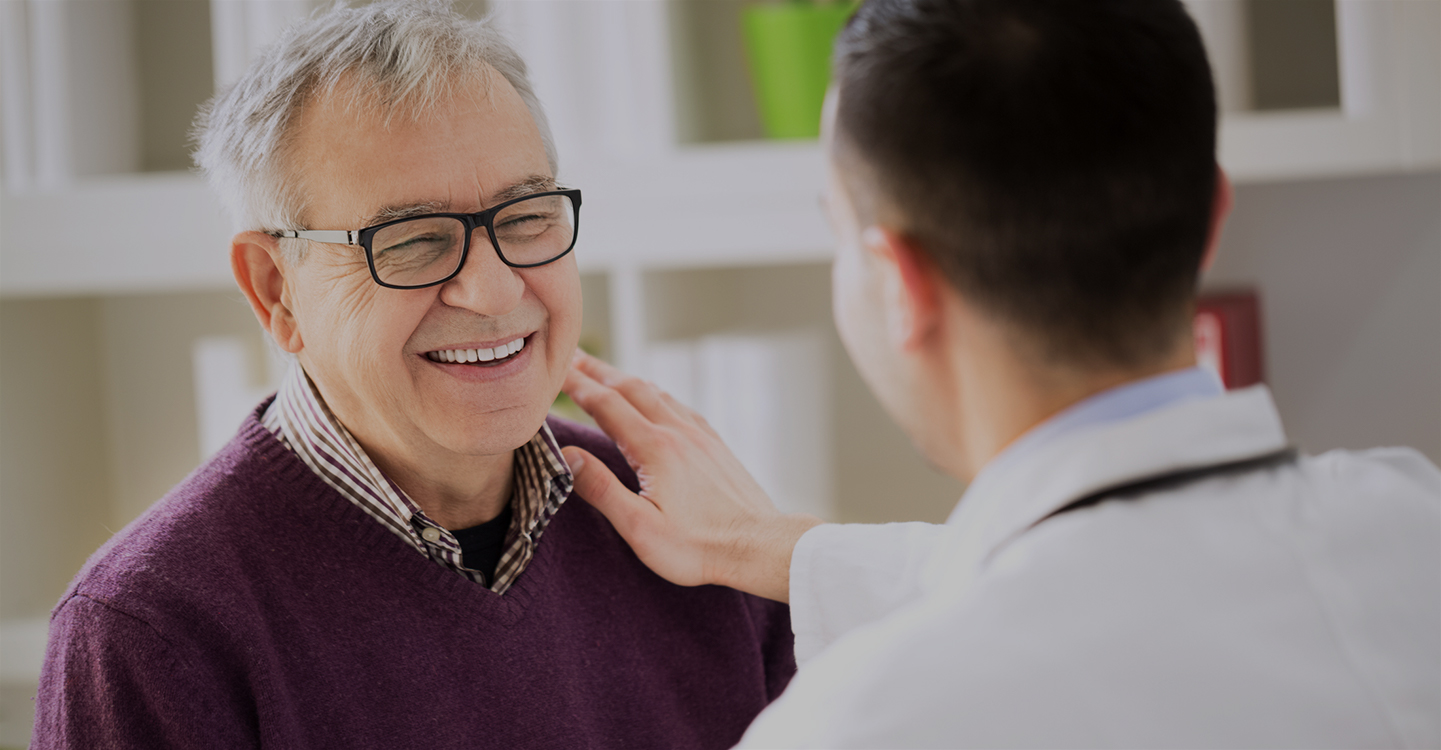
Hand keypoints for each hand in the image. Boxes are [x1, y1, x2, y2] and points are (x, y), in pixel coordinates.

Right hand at [561, 351, 822, 602]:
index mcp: (655, 448)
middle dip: (598, 371)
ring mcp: (699, 435)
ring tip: (605, 373)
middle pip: (630, 388)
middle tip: (572, 358)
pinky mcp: (715, 445)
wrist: (759, 545)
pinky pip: (679, 406)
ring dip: (626, 379)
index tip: (554, 370)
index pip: (606, 404)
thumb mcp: (640, 527)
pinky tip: (655, 399)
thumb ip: (601, 489)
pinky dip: (656, 394)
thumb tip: (567, 455)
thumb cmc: (698, 547)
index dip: (577, 385)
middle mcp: (678, 431)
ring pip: (656, 393)